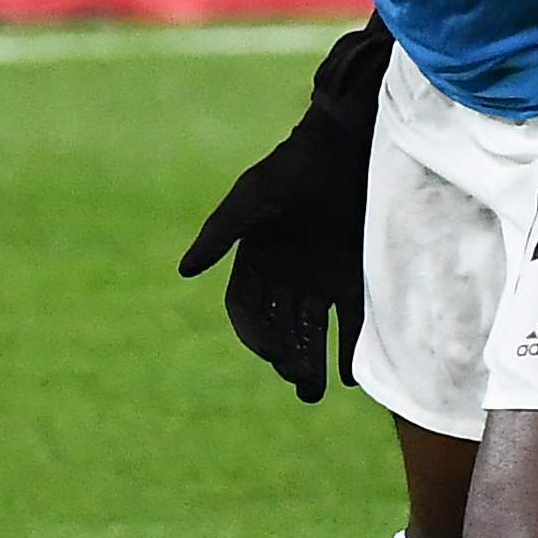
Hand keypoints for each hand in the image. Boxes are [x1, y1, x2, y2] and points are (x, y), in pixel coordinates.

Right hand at [176, 19, 393, 399]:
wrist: (347, 145)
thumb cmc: (295, 167)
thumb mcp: (252, 199)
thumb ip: (221, 234)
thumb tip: (184, 271)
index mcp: (255, 257)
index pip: (246, 307)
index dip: (254, 333)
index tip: (270, 353)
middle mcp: (285, 273)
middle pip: (279, 326)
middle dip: (285, 357)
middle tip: (296, 382)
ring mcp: (319, 276)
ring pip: (311, 331)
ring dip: (311, 362)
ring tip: (312, 392)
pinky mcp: (352, 276)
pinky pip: (350, 322)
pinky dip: (349, 349)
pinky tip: (349, 378)